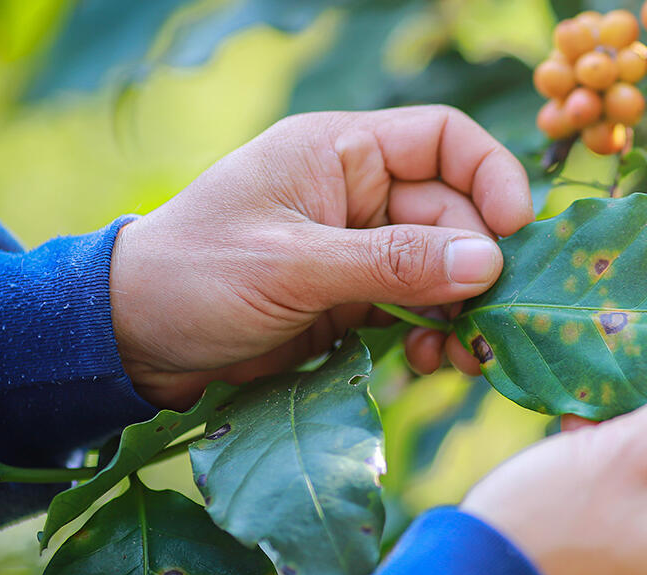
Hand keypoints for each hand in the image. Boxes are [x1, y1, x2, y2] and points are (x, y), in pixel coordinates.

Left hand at [110, 105, 533, 408]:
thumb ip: (392, 263)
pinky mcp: (355, 301)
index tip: (516, 231)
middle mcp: (359, 195)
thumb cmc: (194, 276)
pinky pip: (419, 311)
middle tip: (492, 319)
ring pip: (445, 270)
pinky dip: (434, 336)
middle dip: (480, 266)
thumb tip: (488, 262)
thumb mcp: (293, 265)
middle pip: (456, 216)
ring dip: (463, 311)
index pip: (445, 140)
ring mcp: (360, 251)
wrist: (130, 342)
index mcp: (341, 154)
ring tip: (465, 354)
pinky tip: (430, 362)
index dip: (491, 176)